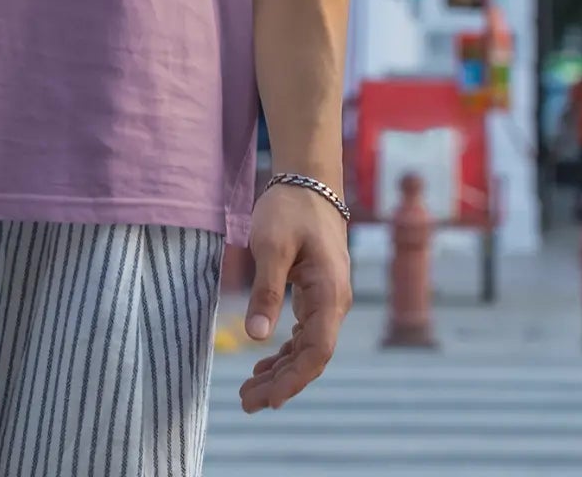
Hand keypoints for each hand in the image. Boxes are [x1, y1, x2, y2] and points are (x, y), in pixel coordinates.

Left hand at [237, 182, 351, 413]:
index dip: (293, 379)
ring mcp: (328, 298)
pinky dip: (285, 352)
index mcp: (329, 292)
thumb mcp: (271, 245)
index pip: (317, 351)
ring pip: (308, 348)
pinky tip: (265, 363)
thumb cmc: (290, 208)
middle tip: (246, 403)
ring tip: (249, 392)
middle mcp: (335, 301)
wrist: (309, 179)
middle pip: (312, 357)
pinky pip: (305, 333)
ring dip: (281, 371)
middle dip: (281, 383)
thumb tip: (256, 336)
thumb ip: (266, 290)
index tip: (267, 399)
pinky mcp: (317, 293)